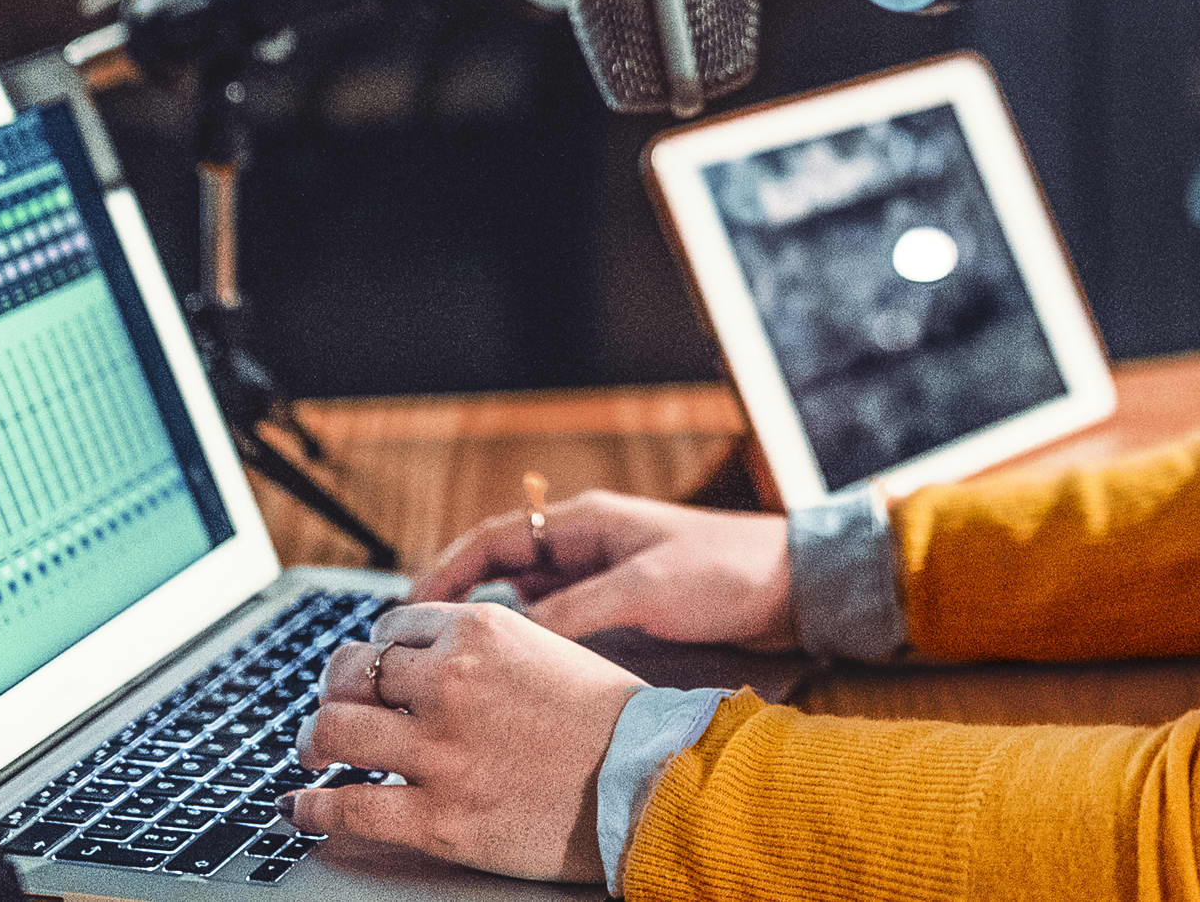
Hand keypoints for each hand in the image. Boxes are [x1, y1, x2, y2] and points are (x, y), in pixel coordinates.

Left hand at [287, 601, 639, 881]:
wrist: (651, 782)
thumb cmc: (613, 720)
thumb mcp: (547, 649)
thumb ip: (486, 650)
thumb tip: (433, 659)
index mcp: (479, 632)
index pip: (391, 630)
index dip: (375, 653)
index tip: (370, 672)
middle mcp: (450, 683)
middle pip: (350, 674)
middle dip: (333, 690)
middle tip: (329, 709)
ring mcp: (440, 751)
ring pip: (333, 733)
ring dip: (311, 742)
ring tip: (311, 752)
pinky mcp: (439, 817)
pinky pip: (346, 808)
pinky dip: (310, 808)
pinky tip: (300, 808)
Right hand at [414, 490, 795, 650]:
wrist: (792, 590)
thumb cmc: (726, 572)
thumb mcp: (642, 591)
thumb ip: (574, 613)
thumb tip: (508, 640)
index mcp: (585, 523)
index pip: (493, 539)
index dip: (445, 572)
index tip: (408, 609)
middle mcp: (586, 546)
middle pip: (501, 571)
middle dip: (458, 604)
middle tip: (418, 648)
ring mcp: (602, 577)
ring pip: (527, 602)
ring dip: (494, 629)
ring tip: (456, 670)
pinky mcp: (623, 608)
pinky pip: (559, 624)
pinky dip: (532, 645)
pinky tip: (517, 676)